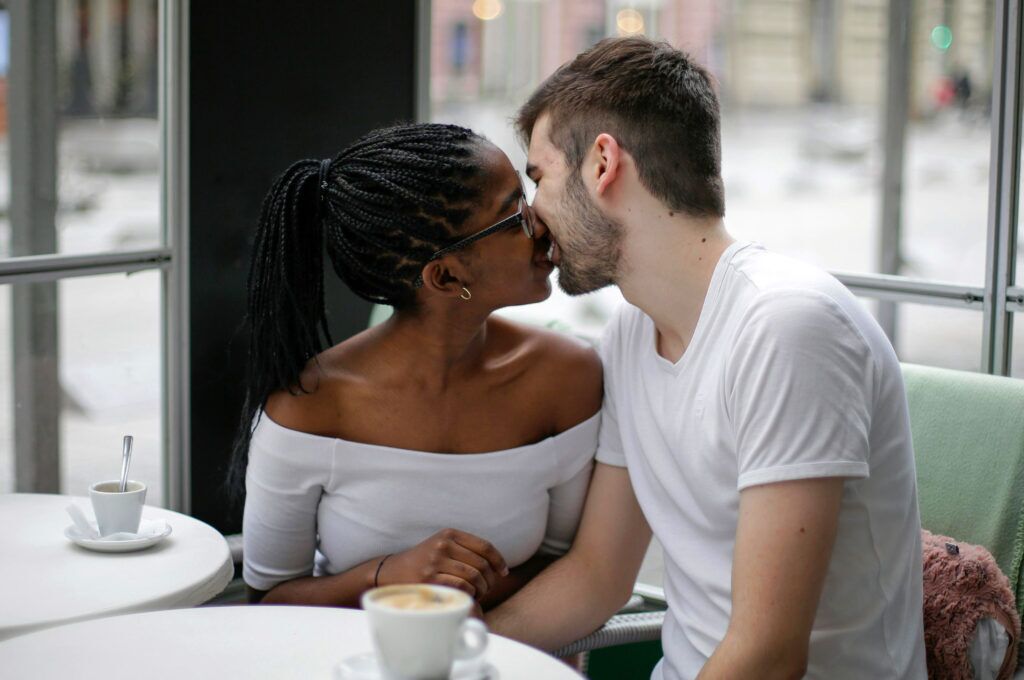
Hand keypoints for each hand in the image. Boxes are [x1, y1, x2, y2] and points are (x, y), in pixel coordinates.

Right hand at [379, 529, 508, 598]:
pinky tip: (467, 596)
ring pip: (474, 575)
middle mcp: (443, 544)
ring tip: (478, 594)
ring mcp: (436, 561)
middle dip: (490, 579)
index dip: (499, 560)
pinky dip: (469, 593)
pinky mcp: (430, 578)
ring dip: (482, 589)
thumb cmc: (423, 562)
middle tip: (488, 588)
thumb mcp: (443, 547)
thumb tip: (498, 566)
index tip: (503, 572)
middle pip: (482, 563)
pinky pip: (462, 586)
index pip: (485, 546)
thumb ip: (465, 550)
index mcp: (450, 533)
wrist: (391, 572)